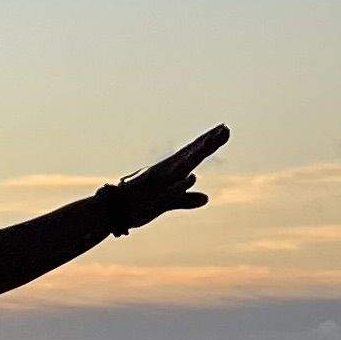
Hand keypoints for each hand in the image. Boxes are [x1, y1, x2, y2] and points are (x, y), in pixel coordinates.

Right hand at [106, 124, 228, 226]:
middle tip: (225, 129)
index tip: (224, 129)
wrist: (115, 211)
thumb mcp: (168, 202)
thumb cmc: (140, 204)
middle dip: (208, 142)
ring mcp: (158, 180)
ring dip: (195, 154)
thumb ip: (186, 200)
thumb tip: (205, 198)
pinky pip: (166, 188)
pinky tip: (191, 176)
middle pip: (192, 154)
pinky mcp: (149, 193)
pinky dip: (178, 183)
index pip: (195, 154)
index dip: (210, 142)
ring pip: (181, 166)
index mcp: (172, 172)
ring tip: (212, 142)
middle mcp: (166, 171)